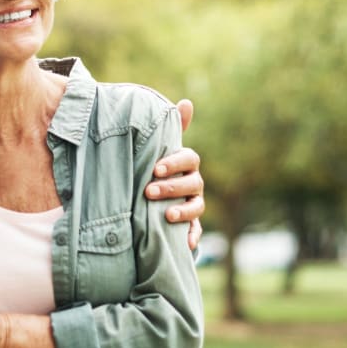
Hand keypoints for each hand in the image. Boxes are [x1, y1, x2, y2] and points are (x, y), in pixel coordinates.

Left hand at [146, 98, 204, 248]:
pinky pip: (197, 231)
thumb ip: (172, 128)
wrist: (156, 194)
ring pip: (197, 206)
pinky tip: (186, 244)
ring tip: (165, 215)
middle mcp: (195, 183)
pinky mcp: (191, 224)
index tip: (156, 168)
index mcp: (188, 164)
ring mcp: (195, 203)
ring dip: (183, 211)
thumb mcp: (162, 148)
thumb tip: (187, 102)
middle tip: (149, 191)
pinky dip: (193, 237)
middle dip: (171, 187)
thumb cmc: (159, 166)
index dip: (175, 163)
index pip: (189, 159)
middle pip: (192, 183)